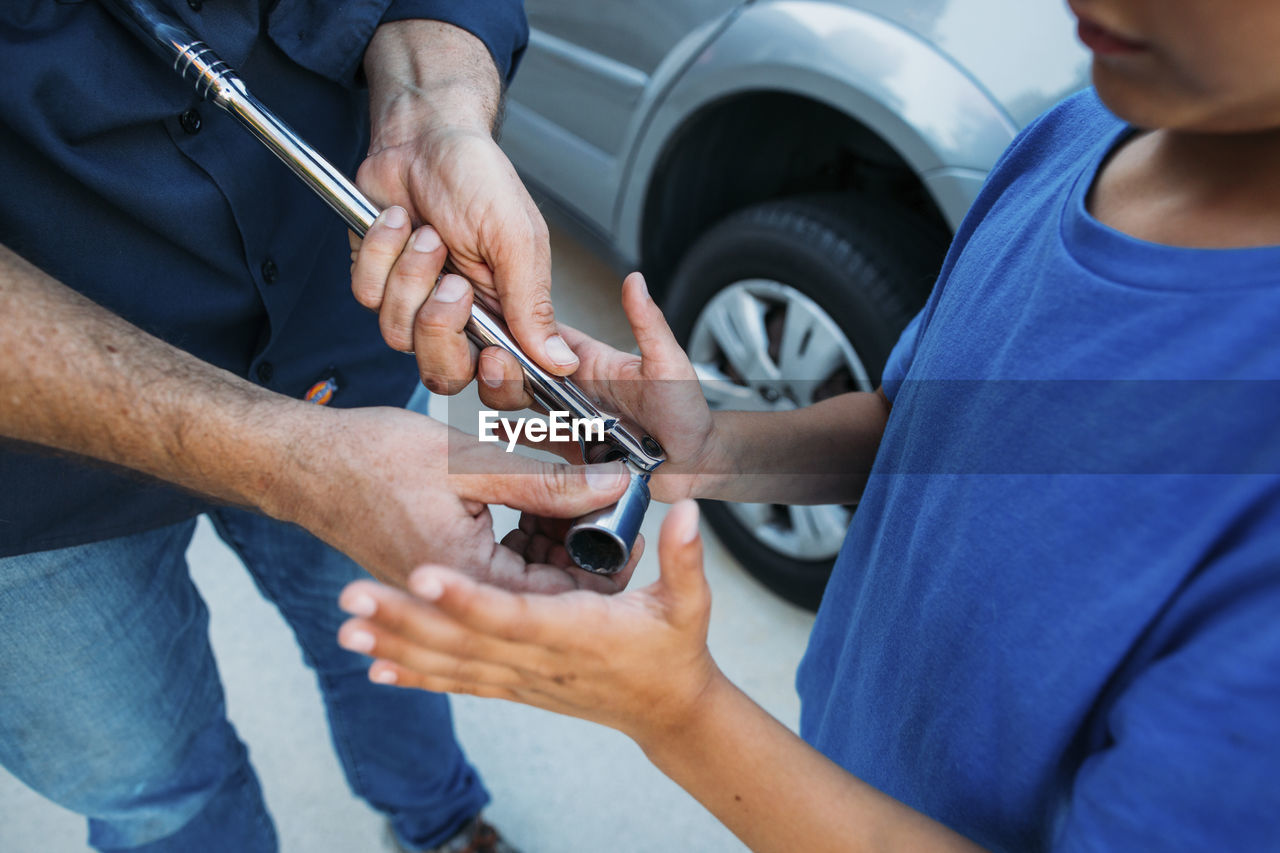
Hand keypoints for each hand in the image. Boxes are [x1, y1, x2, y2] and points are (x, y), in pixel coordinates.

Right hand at [273, 405, 636, 591]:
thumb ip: (546, 481)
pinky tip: (532, 499)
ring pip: (527, 576)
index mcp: (470, 582)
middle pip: (549, 592)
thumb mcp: (470, 463)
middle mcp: (460, 599)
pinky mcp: (444, 572)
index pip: (563, 599)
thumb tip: (612, 487)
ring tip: (570, 490)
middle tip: (604, 500)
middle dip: (582, 548)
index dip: (604, 563)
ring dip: (553, 538)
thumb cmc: (371, 459)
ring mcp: (451, 589)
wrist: (302, 465)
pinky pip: (501, 566)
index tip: (627, 525)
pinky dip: (523, 535)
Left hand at [337, 500, 721, 741]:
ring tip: (348, 626)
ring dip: (398, 644)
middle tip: (353, 598)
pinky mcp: (514, 685)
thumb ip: (684, 556)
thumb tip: (685, 509)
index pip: (514, 613)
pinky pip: (459, 681)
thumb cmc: (673, 651)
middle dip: (406, 620)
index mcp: (576, 631)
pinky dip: (417, 675)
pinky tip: (378, 667)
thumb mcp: (689, 603)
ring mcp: (522, 677)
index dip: (467, 597)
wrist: (666, 711)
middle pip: (464, 640)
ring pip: (451, 662)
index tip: (424, 575)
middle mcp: (540, 659)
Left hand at [349, 21, 573, 392]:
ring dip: (412, 276)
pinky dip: (381, 253)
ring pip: (398, 335)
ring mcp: (416, 303)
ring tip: (428, 234)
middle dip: (440, 329)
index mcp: (507, 314)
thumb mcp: (517, 240)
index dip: (498, 383)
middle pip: (444, 374)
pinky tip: (399, 223)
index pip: (505, 381)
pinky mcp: (377, 282)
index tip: (494, 356)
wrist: (423, 136)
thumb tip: (561, 361)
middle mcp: (462, 319)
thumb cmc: (478, 178)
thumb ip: (534, 305)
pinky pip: (367, 295)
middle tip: (454, 284)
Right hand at [478, 272, 717, 502]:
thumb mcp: (668, 364)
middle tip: (492, 365)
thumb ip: (649, 325)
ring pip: (522, 402)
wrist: (694, 466)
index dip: (521, 324)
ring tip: (494, 390)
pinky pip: (535, 440)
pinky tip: (493, 433)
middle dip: (503, 364)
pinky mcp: (571, 450)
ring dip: (504, 394)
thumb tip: (635, 281)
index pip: (548, 336)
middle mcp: (576, 389)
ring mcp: (570, 419)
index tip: (495, 315)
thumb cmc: (687, 413)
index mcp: (594, 362)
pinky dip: (512, 436)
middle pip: (524, 369)